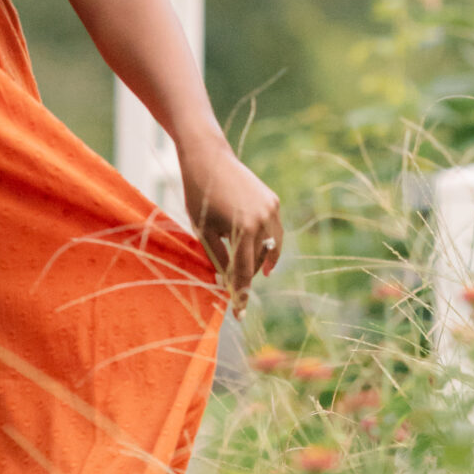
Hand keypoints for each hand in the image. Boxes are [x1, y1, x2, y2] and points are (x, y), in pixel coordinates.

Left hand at [177, 139, 281, 312]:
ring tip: (256, 273)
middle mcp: (263, 220)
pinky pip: (274, 230)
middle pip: (258, 260)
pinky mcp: (273, 201)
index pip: (244, 272)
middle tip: (237, 290)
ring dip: (261, 260)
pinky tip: (260, 252)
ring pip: (271, 246)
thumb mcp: (204, 231)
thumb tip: (227, 282)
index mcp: (244, 229)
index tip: (239, 314)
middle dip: (248, 275)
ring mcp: (271, 209)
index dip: (240, 295)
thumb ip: (218, 258)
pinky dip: (267, 242)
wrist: (208, 159)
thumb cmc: (199, 196)